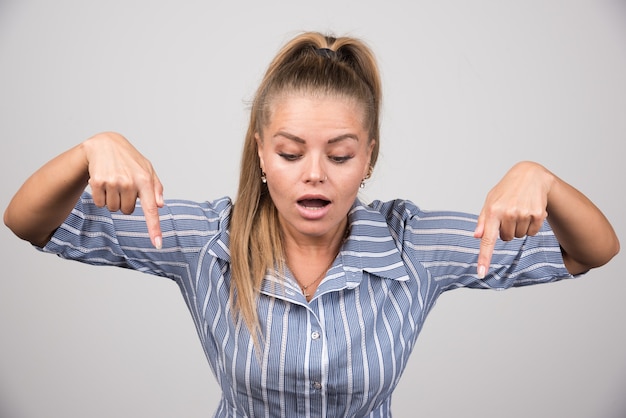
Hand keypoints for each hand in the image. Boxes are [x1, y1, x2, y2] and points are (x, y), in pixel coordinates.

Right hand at [83, 132, 163, 247]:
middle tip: (123, 186)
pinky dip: (100, 197)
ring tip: (113, 182)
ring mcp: (113, 182)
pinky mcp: (97, 182)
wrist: (105, 144)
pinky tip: (103, 182)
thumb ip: (156, 188)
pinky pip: (99, 204)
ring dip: (112, 200)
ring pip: (113, 209)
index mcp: (146, 181)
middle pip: (127, 212)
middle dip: (125, 203)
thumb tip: (161, 205)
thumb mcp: (147, 170)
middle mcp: (130, 183)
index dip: (154, 229)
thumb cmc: (130, 160)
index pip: (151, 210)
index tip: (157, 245)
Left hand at [473, 161, 552, 277]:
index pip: (487, 240)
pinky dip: (531, 225)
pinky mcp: (538, 214)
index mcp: (492, 211)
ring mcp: (524, 214)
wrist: (530, 175)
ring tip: (519, 210)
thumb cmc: (506, 190)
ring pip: (519, 236)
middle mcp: (508, 213)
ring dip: (519, 227)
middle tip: (509, 214)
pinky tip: (529, 211)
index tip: (481, 273)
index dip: (484, 258)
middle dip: (506, 230)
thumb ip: (483, 221)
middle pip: (506, 239)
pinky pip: (532, 232)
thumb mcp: (490, 201)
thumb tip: (476, 237)